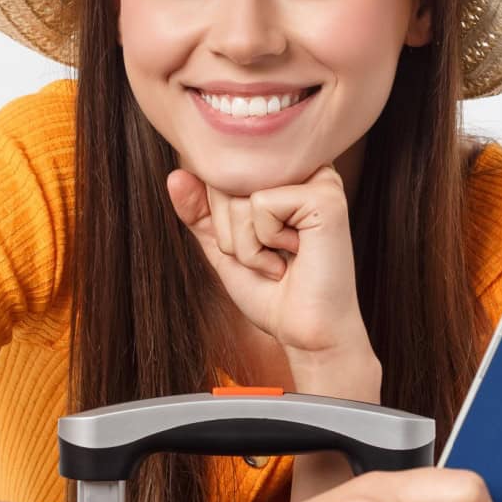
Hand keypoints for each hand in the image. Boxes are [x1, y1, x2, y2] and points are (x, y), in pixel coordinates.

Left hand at [166, 163, 364, 358]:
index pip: (219, 176)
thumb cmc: (271, 291)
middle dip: (231, 233)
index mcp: (285, 174)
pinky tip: (296, 255)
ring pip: (239, 196)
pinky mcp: (325, 196)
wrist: (305, 332)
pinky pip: (260, 204)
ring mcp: (318, 178)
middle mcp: (303, 168)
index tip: (258, 249)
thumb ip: (199, 211)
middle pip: (226, 181)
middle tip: (271, 257)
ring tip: (282, 259)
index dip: (221, 223)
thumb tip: (175, 176)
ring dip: (247, 244)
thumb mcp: (223, 246)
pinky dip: (264, 242)